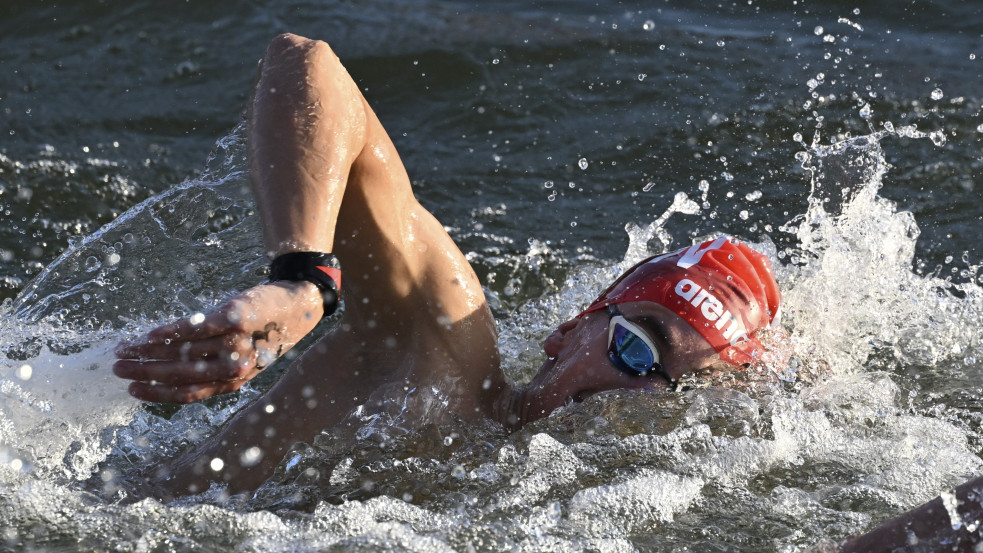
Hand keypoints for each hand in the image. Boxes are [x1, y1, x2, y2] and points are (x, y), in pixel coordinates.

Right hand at [114, 281, 323, 402]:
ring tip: (124, 350)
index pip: (188, 394)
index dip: (157, 394)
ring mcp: (234, 342)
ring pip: (183, 351)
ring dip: (149, 351)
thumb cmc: (265, 333)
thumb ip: (210, 367)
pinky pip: (196, 328)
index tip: (132, 391)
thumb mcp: (241, 358)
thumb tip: (165, 371)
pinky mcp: (234, 317)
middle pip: (181, 374)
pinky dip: (170, 332)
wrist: (298, 306)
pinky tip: (149, 335)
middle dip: (145, 373)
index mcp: (233, 382)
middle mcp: (234, 366)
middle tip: (117, 369)